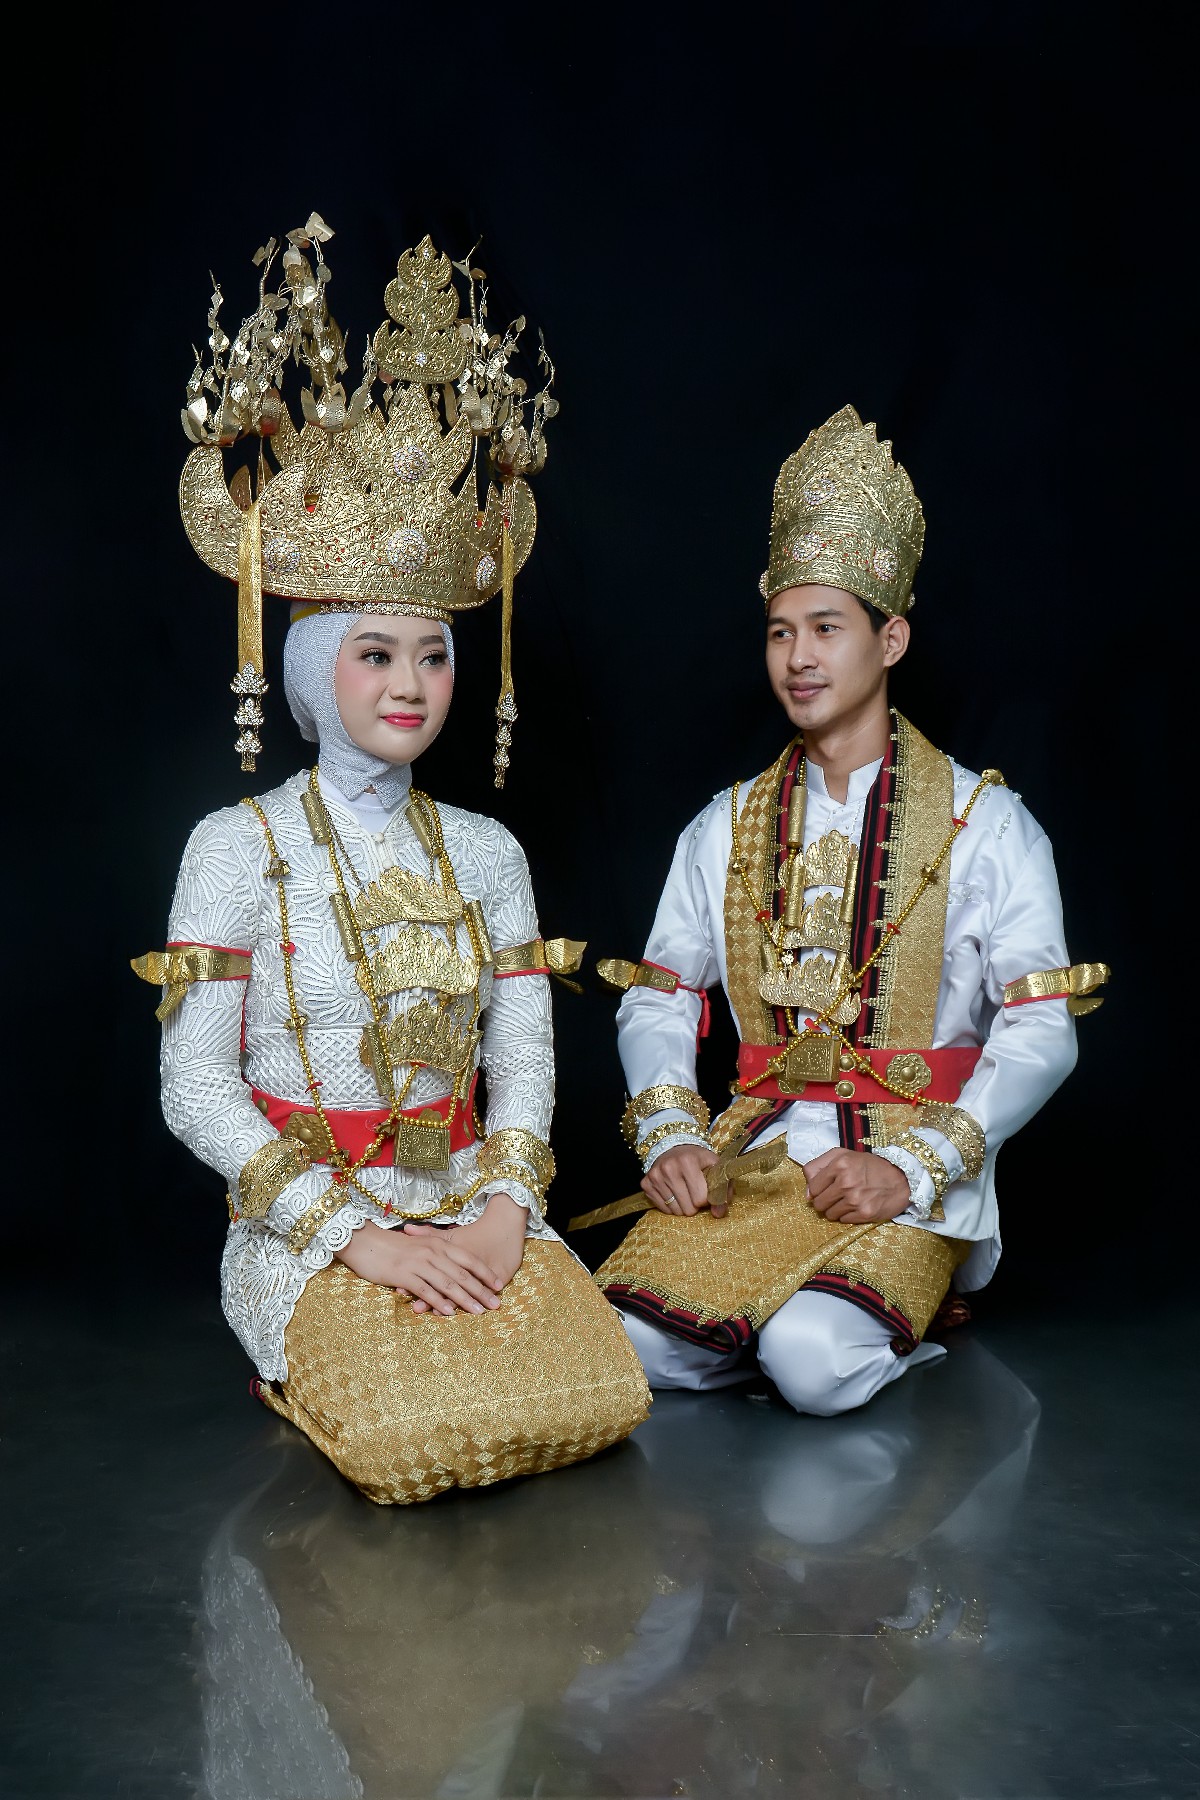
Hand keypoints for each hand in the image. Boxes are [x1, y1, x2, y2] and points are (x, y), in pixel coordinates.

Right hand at [334, 1217, 504, 1315]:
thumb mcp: (419, 1245)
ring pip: (448, 1283)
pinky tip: (450, 1312)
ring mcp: (419, 1263)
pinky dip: (440, 1302)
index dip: (485, 1273)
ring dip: (465, 1299)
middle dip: (481, 1290)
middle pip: (462, 1274)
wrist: (365, 1242)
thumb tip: (453, 1269)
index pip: (468, 1259)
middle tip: (496, 1304)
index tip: (498, 1285)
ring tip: (479, 1312)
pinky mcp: (404, 1274)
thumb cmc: (393, 1245)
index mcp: (438, 1243)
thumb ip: (437, 1254)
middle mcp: (432, 1252)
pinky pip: (426, 1290)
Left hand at [403, 1191, 526, 1313]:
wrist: (505, 1226)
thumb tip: (407, 1228)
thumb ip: (429, 1234)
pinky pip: (487, 1290)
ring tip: (440, 1313)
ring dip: (453, 1302)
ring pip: (466, 1289)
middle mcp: (467, 1261)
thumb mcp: (452, 1234)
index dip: (420, 1279)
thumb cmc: (476, 1233)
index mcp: (454, 1251)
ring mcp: (485, 1269)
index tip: (403, 1290)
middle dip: (431, 1296)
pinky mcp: (500, 1275)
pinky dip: (477, 1299)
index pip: (435, 1268)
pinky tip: (471, 1310)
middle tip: (416, 1308)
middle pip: (448, 1281)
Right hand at [641, 1144, 729, 1217]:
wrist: (673, 1147)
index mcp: (688, 1161)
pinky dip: (671, 1206)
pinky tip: (674, 1193)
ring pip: (675, 1211)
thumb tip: (718, 1214)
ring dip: (683, 1206)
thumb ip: (723, 1189)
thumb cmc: (697, 1159)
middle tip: (695, 1193)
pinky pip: (663, 1209)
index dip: (706, 1199)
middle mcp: (669, 1168)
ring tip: (685, 1193)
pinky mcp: (646, 1183)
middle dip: (695, 1205)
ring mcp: (655, 1176)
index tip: (705, 1191)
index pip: (700, 1198)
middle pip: (688, 1208)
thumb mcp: (715, 1167)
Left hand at [804, 1147, 911, 1223]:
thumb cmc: (870, 1166)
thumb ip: (818, 1167)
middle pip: (818, 1203)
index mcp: (839, 1164)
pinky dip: (847, 1216)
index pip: (812, 1187)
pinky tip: (857, 1206)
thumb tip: (807, 1193)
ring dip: (835, 1209)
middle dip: (824, 1201)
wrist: (902, 1178)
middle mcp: (846, 1182)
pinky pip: (843, 1221)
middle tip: (836, 1196)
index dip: (816, 1190)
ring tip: (848, 1200)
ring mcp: (856, 1199)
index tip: (824, 1189)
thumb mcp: (843, 1154)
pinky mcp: (865, 1213)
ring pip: (829, 1214)